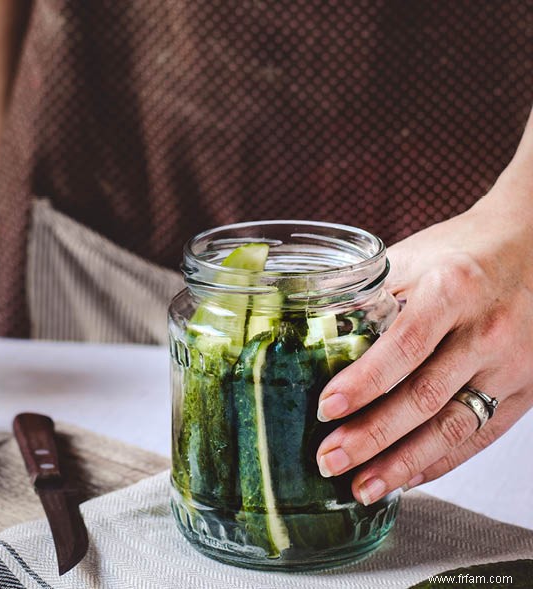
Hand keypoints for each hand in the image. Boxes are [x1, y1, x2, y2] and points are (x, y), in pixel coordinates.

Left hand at [314, 159, 532, 505]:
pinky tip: (405, 478)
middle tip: (329, 460)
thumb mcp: (411, 259)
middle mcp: (487, 331)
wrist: (532, 248)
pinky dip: (440, 462)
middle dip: (372, 436)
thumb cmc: (460, 252)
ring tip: (361, 487)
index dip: (364, 383)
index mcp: (452, 290)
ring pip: (453, 428)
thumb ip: (368, 297)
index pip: (403, 346)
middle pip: (425, 397)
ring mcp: (512, 366)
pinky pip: (479, 436)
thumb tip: (312, 335)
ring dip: (402, 463)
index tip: (326, 409)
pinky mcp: (525, 391)